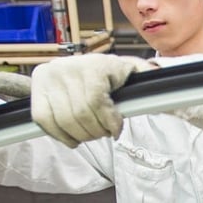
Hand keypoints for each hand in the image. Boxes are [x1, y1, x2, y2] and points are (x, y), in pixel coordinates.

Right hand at [30, 54, 154, 147]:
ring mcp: (49, 80)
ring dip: (80, 136)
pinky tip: (73, 138)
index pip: (95, 101)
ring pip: (63, 121)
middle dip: (96, 131)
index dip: (108, 121)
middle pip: (80, 114)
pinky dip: (61, 136)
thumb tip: (165, 79)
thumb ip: (146, 75)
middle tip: (103, 134)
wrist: (78, 65)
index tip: (116, 130)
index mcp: (93, 64)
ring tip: (90, 134)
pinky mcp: (37, 92)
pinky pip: (44, 122)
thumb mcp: (129, 71)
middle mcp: (66, 68)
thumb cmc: (109, 74)